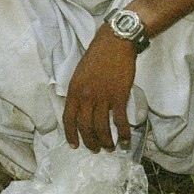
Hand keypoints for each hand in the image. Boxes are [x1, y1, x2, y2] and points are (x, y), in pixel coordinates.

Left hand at [63, 26, 136, 151]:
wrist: (114, 43)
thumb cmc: (97, 57)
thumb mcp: (79, 74)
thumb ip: (78, 93)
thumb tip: (79, 110)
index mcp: (74, 91)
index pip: (68, 119)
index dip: (71, 135)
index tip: (75, 146)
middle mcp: (86, 97)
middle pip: (85, 127)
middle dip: (90, 142)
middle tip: (96, 149)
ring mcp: (103, 97)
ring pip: (102, 128)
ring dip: (106, 141)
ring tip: (110, 148)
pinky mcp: (119, 96)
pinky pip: (120, 121)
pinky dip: (123, 133)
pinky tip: (125, 140)